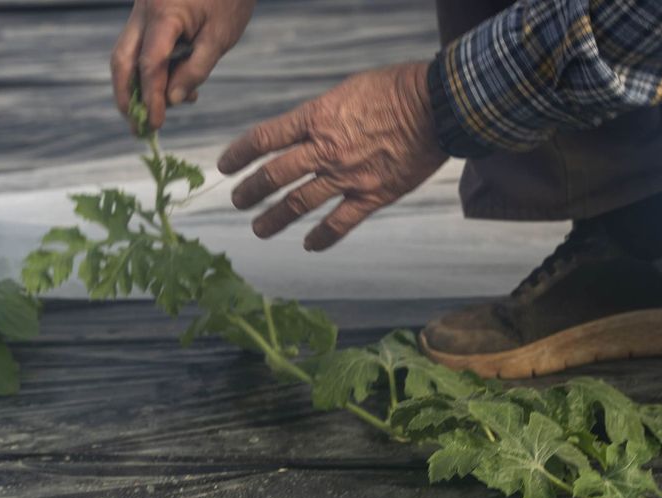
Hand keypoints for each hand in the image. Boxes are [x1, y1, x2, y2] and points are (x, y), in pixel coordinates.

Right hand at [111, 0, 256, 129]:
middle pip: (122, 59)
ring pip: (125, 53)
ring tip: (153, 112)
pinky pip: (139, 46)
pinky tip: (173, 87)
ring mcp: (141, 11)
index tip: (155, 123)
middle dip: (126, 95)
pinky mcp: (147, 14)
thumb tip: (172, 100)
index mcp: (164, 15)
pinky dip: (148, 70)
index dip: (151, 97)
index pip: (149, 64)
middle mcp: (143, 11)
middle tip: (136, 126)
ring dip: (134, 86)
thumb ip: (196, 70)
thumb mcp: (219, 38)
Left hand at [218, 62, 448, 251]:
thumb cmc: (395, 90)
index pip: (265, 138)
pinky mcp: (372, 195)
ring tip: (260, 229)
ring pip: (300, 203)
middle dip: (251, 190)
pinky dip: (322, 237)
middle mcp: (325, 150)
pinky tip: (309, 245)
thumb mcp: (348, 90)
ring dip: (275, 218)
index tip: (226, 165)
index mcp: (317, 118)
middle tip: (237, 200)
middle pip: (275, 175)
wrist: (435, 106)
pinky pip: (340, 223)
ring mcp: (347, 176)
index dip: (240, 153)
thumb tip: (307, 130)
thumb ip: (323, 115)